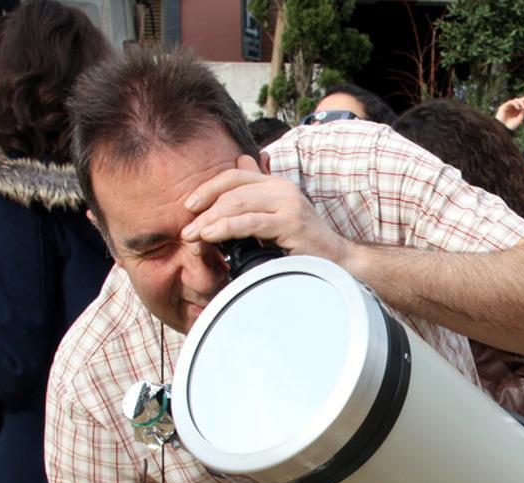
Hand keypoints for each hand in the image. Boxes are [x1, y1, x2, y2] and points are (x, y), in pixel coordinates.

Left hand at [180, 155, 349, 263]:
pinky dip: (226, 228)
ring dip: (210, 221)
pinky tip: (211, 236)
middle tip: (185, 230)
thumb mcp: (274, 222)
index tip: (189, 206)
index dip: (208, 188)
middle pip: (232, 190)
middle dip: (204, 209)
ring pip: (238, 204)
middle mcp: (283, 188)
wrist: (338, 264)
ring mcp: (289, 204)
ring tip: (192, 236)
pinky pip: (250, 222)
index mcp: (276, 185)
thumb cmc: (304, 248)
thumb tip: (230, 197)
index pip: (235, 176)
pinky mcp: (291, 222)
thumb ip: (254, 207)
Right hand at [495, 96, 523, 130]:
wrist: (502, 129)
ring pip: (516, 100)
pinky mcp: (504, 106)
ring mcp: (509, 107)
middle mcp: (514, 108)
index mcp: (518, 111)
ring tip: (523, 107)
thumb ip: (523, 113)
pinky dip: (515, 104)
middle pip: (520, 100)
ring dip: (521, 102)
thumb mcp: (519, 119)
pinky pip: (511, 102)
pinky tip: (518, 108)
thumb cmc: (511, 126)